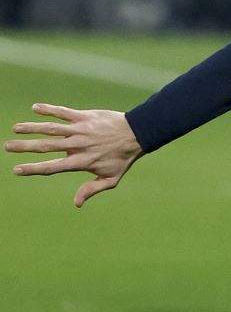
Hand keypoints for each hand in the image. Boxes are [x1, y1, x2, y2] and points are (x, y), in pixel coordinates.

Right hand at [7, 104, 142, 206]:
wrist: (137, 134)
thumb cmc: (123, 158)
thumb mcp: (111, 178)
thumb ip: (91, 189)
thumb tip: (76, 203)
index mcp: (81, 162)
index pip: (52, 167)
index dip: (33, 169)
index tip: (16, 170)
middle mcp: (77, 146)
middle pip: (46, 147)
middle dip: (25, 147)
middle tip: (7, 146)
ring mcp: (80, 130)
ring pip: (51, 128)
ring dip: (32, 128)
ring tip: (15, 128)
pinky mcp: (84, 117)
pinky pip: (63, 112)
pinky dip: (49, 109)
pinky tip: (35, 108)